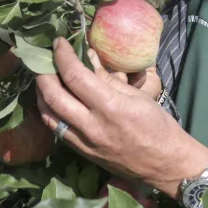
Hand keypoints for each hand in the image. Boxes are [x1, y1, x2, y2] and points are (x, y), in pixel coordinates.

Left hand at [35, 38, 207, 198]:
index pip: (75, 76)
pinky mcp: (82, 153)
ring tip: (44, 78)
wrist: (166, 165)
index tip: (58, 42)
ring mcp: (85, 142)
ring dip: (41, 94)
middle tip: (44, 59)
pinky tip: (53, 101)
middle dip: (42, 73)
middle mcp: (92, 126)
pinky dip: (49, 111)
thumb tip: (87, 59)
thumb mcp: (137, 96)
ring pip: (48, 115)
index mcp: (110, 107)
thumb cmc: (158, 126)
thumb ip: (108, 80)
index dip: (62, 55)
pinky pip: (56, 129)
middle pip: (53, 95)